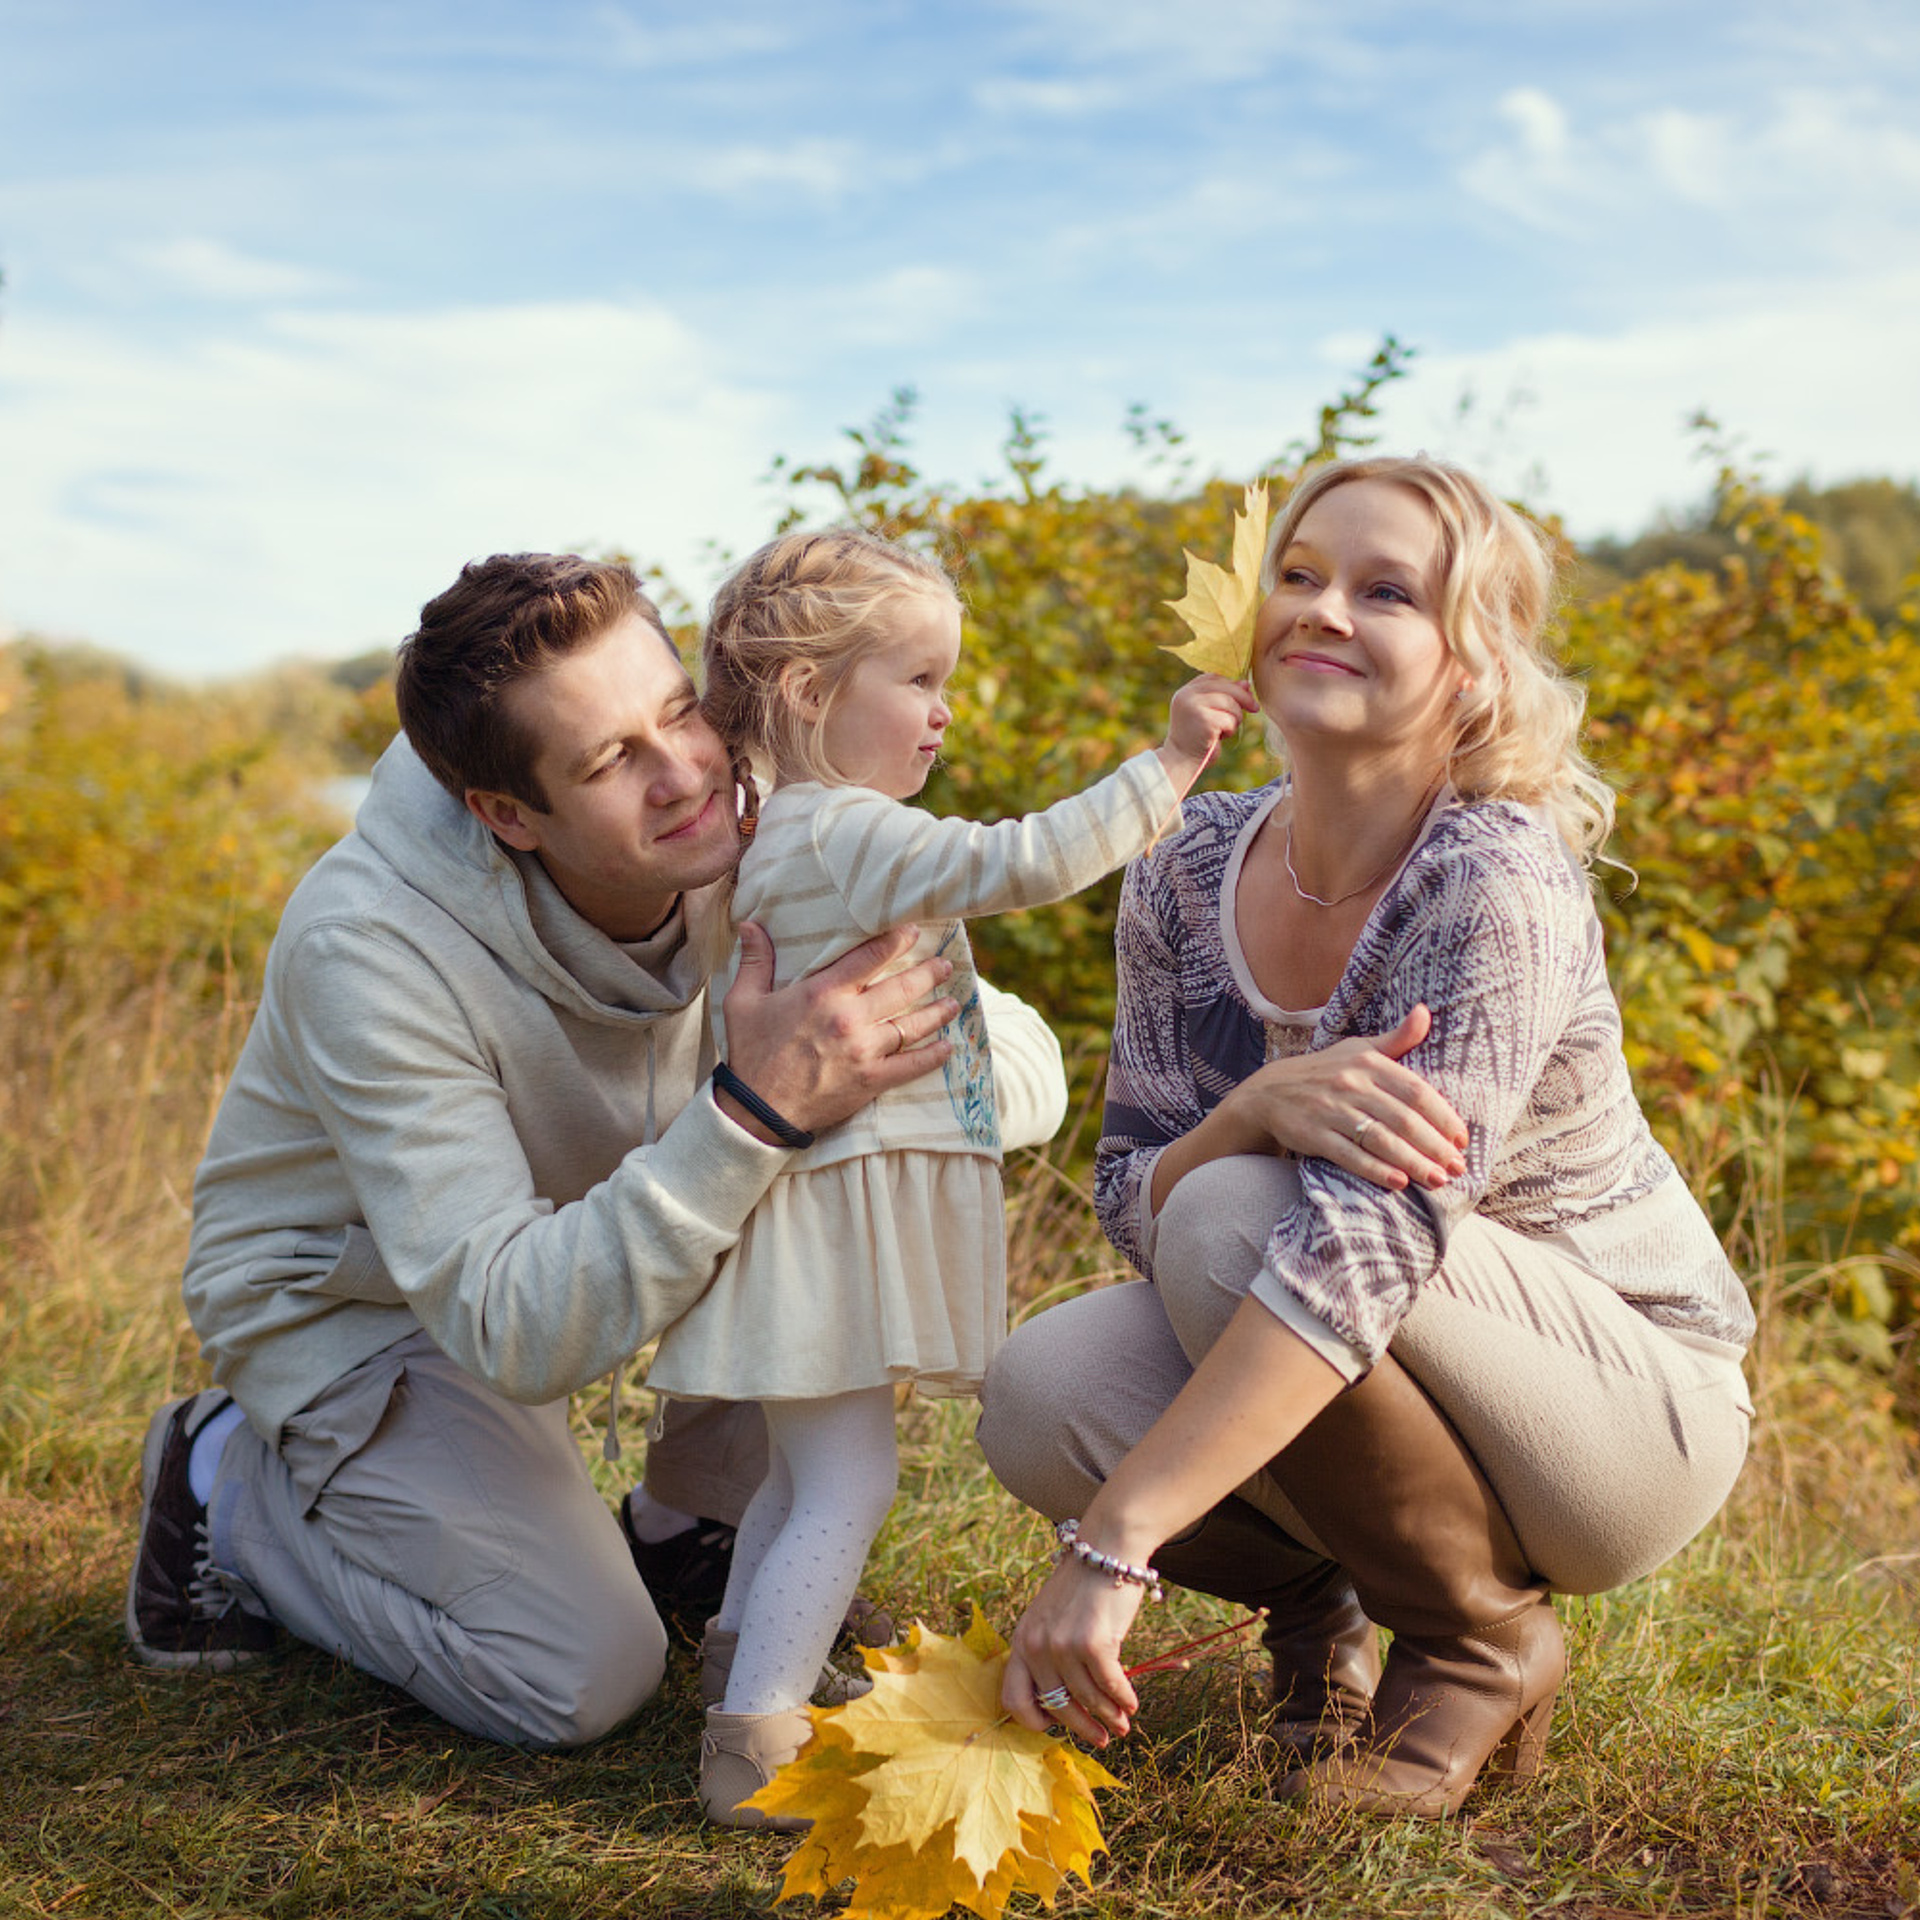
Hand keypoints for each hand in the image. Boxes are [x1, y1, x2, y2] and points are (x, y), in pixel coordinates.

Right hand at [717, 923, 957, 1139]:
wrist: (759, 1109)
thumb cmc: (751, 1052)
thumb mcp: (743, 1000)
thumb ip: (755, 961)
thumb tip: (750, 924)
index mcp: (823, 993)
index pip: (871, 957)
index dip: (897, 940)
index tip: (914, 932)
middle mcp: (850, 1018)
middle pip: (901, 988)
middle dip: (928, 974)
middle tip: (944, 965)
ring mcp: (865, 1050)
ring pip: (912, 1025)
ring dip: (937, 1012)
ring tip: (953, 1002)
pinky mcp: (871, 1080)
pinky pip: (911, 1066)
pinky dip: (932, 1056)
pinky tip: (947, 1048)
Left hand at [1002, 1554, 1146, 1747]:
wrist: (1106, 1549)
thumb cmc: (1083, 1586)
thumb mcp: (1051, 1617)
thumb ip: (1050, 1653)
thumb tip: (1068, 1702)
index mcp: (1022, 1640)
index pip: (1013, 1698)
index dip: (1033, 1720)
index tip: (1055, 1727)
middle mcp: (1036, 1646)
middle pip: (1056, 1706)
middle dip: (1082, 1727)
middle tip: (1101, 1738)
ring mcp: (1063, 1646)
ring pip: (1087, 1699)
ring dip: (1109, 1716)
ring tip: (1123, 1723)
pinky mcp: (1093, 1644)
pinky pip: (1110, 1686)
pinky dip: (1124, 1699)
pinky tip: (1132, 1703)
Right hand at [1157, 675, 1256, 794]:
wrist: (1181, 761)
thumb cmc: (1197, 737)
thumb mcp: (1208, 712)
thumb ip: (1223, 696)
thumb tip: (1246, 683)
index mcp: (1186, 691)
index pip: (1214, 677)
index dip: (1232, 685)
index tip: (1244, 696)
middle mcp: (1187, 695)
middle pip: (1225, 687)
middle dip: (1244, 698)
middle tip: (1255, 708)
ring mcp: (1194, 706)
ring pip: (1230, 703)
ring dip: (1235, 718)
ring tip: (1225, 729)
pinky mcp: (1204, 720)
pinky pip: (1229, 719)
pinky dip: (1230, 729)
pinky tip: (1220, 737)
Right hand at [1222, 1004, 1467, 1190]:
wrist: (1269, 1092)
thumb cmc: (1326, 1072)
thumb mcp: (1359, 1048)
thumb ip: (1397, 1038)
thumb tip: (1425, 1012)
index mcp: (1368, 1062)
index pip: (1416, 1091)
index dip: (1443, 1117)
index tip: (1462, 1139)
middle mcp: (1350, 1084)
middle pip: (1403, 1119)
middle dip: (1435, 1146)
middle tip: (1457, 1167)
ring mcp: (1330, 1110)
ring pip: (1381, 1140)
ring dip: (1413, 1162)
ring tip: (1437, 1180)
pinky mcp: (1313, 1134)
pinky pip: (1350, 1155)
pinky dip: (1376, 1170)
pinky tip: (1399, 1183)